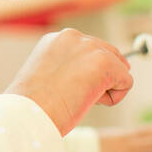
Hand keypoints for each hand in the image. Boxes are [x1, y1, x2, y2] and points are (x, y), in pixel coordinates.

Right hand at [4, 28, 134, 135]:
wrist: (25, 115)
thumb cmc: (31, 107)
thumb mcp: (48, 79)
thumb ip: (69, 70)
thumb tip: (94, 78)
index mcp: (55, 39)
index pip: (89, 50)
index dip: (86, 74)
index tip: (68, 89)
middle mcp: (73, 37)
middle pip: (110, 54)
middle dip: (100, 78)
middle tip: (75, 96)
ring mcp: (90, 48)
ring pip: (119, 69)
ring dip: (104, 89)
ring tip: (76, 99)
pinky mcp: (105, 63)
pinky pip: (126, 82)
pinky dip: (113, 99)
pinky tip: (87, 102)